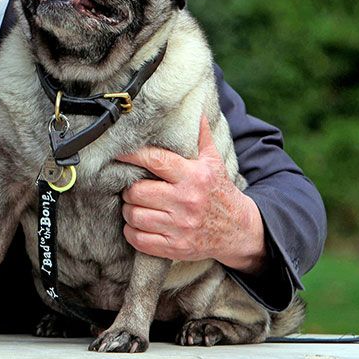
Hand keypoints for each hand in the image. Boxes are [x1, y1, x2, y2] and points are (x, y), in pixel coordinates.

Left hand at [115, 116, 265, 273]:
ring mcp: (180, 226)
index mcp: (193, 176)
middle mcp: (186, 201)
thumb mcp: (214, 162)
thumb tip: (195, 110)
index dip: (132, 154)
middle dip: (130, 188)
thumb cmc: (220, 192)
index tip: (118, 152)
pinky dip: (132, 232)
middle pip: (137, 191)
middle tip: (133, 187)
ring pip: (134, 215)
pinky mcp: (175, 247)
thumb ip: (201, 137)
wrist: (239, 231)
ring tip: (135, 205)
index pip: (155, 160)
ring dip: (129, 210)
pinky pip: (139, 239)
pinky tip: (138, 224)